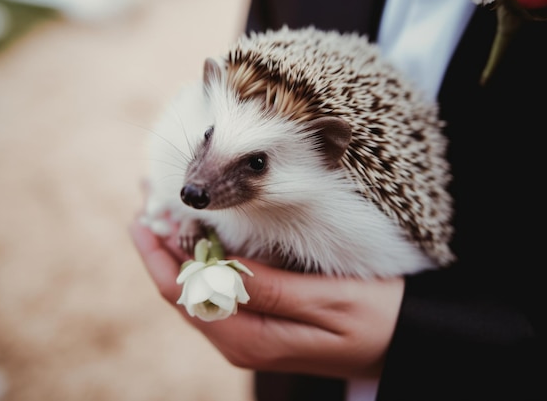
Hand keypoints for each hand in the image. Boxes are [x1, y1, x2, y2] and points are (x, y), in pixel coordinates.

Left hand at [129, 216, 404, 379]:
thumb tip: (214, 268)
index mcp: (249, 339)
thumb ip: (268, 289)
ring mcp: (247, 336)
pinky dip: (201, 263)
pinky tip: (200, 239)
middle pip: (181, 293)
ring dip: (177, 253)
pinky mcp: (259, 326)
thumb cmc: (376, 318)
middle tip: (146, 203)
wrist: (404, 342)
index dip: (158, 255)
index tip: (142, 217)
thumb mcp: (326, 301)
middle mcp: (239, 342)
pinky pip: (216, 294)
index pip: (184, 294)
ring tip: (163, 215)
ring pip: (195, 293)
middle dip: (160, 248)